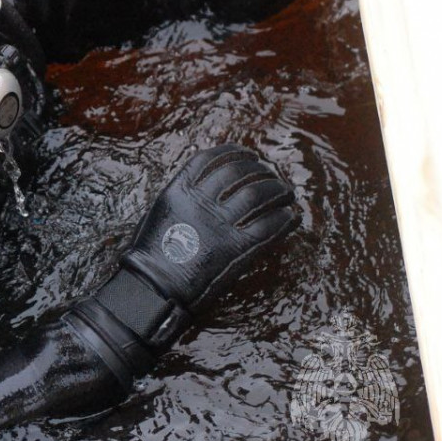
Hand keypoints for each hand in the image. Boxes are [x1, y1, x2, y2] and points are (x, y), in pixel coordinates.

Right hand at [123, 145, 298, 312]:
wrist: (154, 288)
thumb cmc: (151, 254)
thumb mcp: (158, 214)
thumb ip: (180, 196)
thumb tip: (202, 186)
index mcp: (179, 191)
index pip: (210, 159)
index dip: (233, 152)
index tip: (249, 154)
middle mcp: (201, 202)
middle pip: (239, 172)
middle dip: (260, 170)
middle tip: (271, 174)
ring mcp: (219, 225)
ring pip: (259, 195)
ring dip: (278, 190)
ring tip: (286, 192)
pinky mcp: (236, 249)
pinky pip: (269, 227)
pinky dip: (284, 219)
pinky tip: (291, 217)